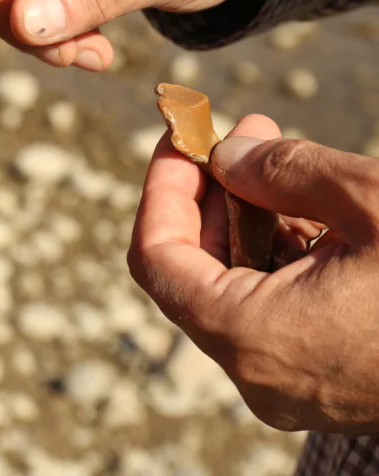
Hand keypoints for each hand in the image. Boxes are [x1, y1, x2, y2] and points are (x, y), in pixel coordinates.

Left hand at [129, 113, 378, 431]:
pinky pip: (279, 311)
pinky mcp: (331, 379)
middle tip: (239, 131)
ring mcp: (296, 384)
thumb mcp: (371, 202)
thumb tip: (229, 154)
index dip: (162, 187)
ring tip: (278, 154)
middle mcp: (260, 374)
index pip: (157, 258)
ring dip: (249, 218)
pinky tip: (314, 207)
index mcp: (252, 337)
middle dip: (209, 193)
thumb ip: (284, 170)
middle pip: (191, 272)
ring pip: (236, 289)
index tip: (182, 135)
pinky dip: (283, 255)